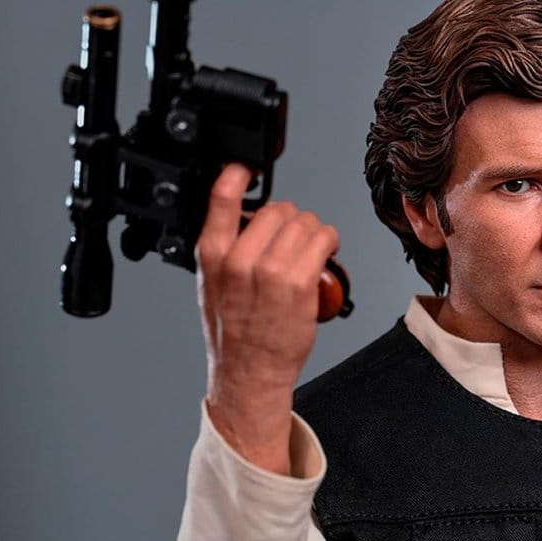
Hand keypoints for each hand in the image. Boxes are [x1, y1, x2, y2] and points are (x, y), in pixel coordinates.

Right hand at [196, 164, 339, 472]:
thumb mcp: (212, 285)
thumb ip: (223, 250)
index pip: (220, 199)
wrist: (250, 372)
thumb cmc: (233, 332)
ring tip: (310, 247)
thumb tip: (244, 219)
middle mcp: (240, 260)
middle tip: (292, 238)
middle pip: (276, 209)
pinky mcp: (299, 283)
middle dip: (290, 219)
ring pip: (304, 222)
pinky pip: (323, 240)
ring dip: (313, 230)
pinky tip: (325, 250)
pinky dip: (329, 240)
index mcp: (212, 256)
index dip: (237, 175)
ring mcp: (271, 271)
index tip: (246, 168)